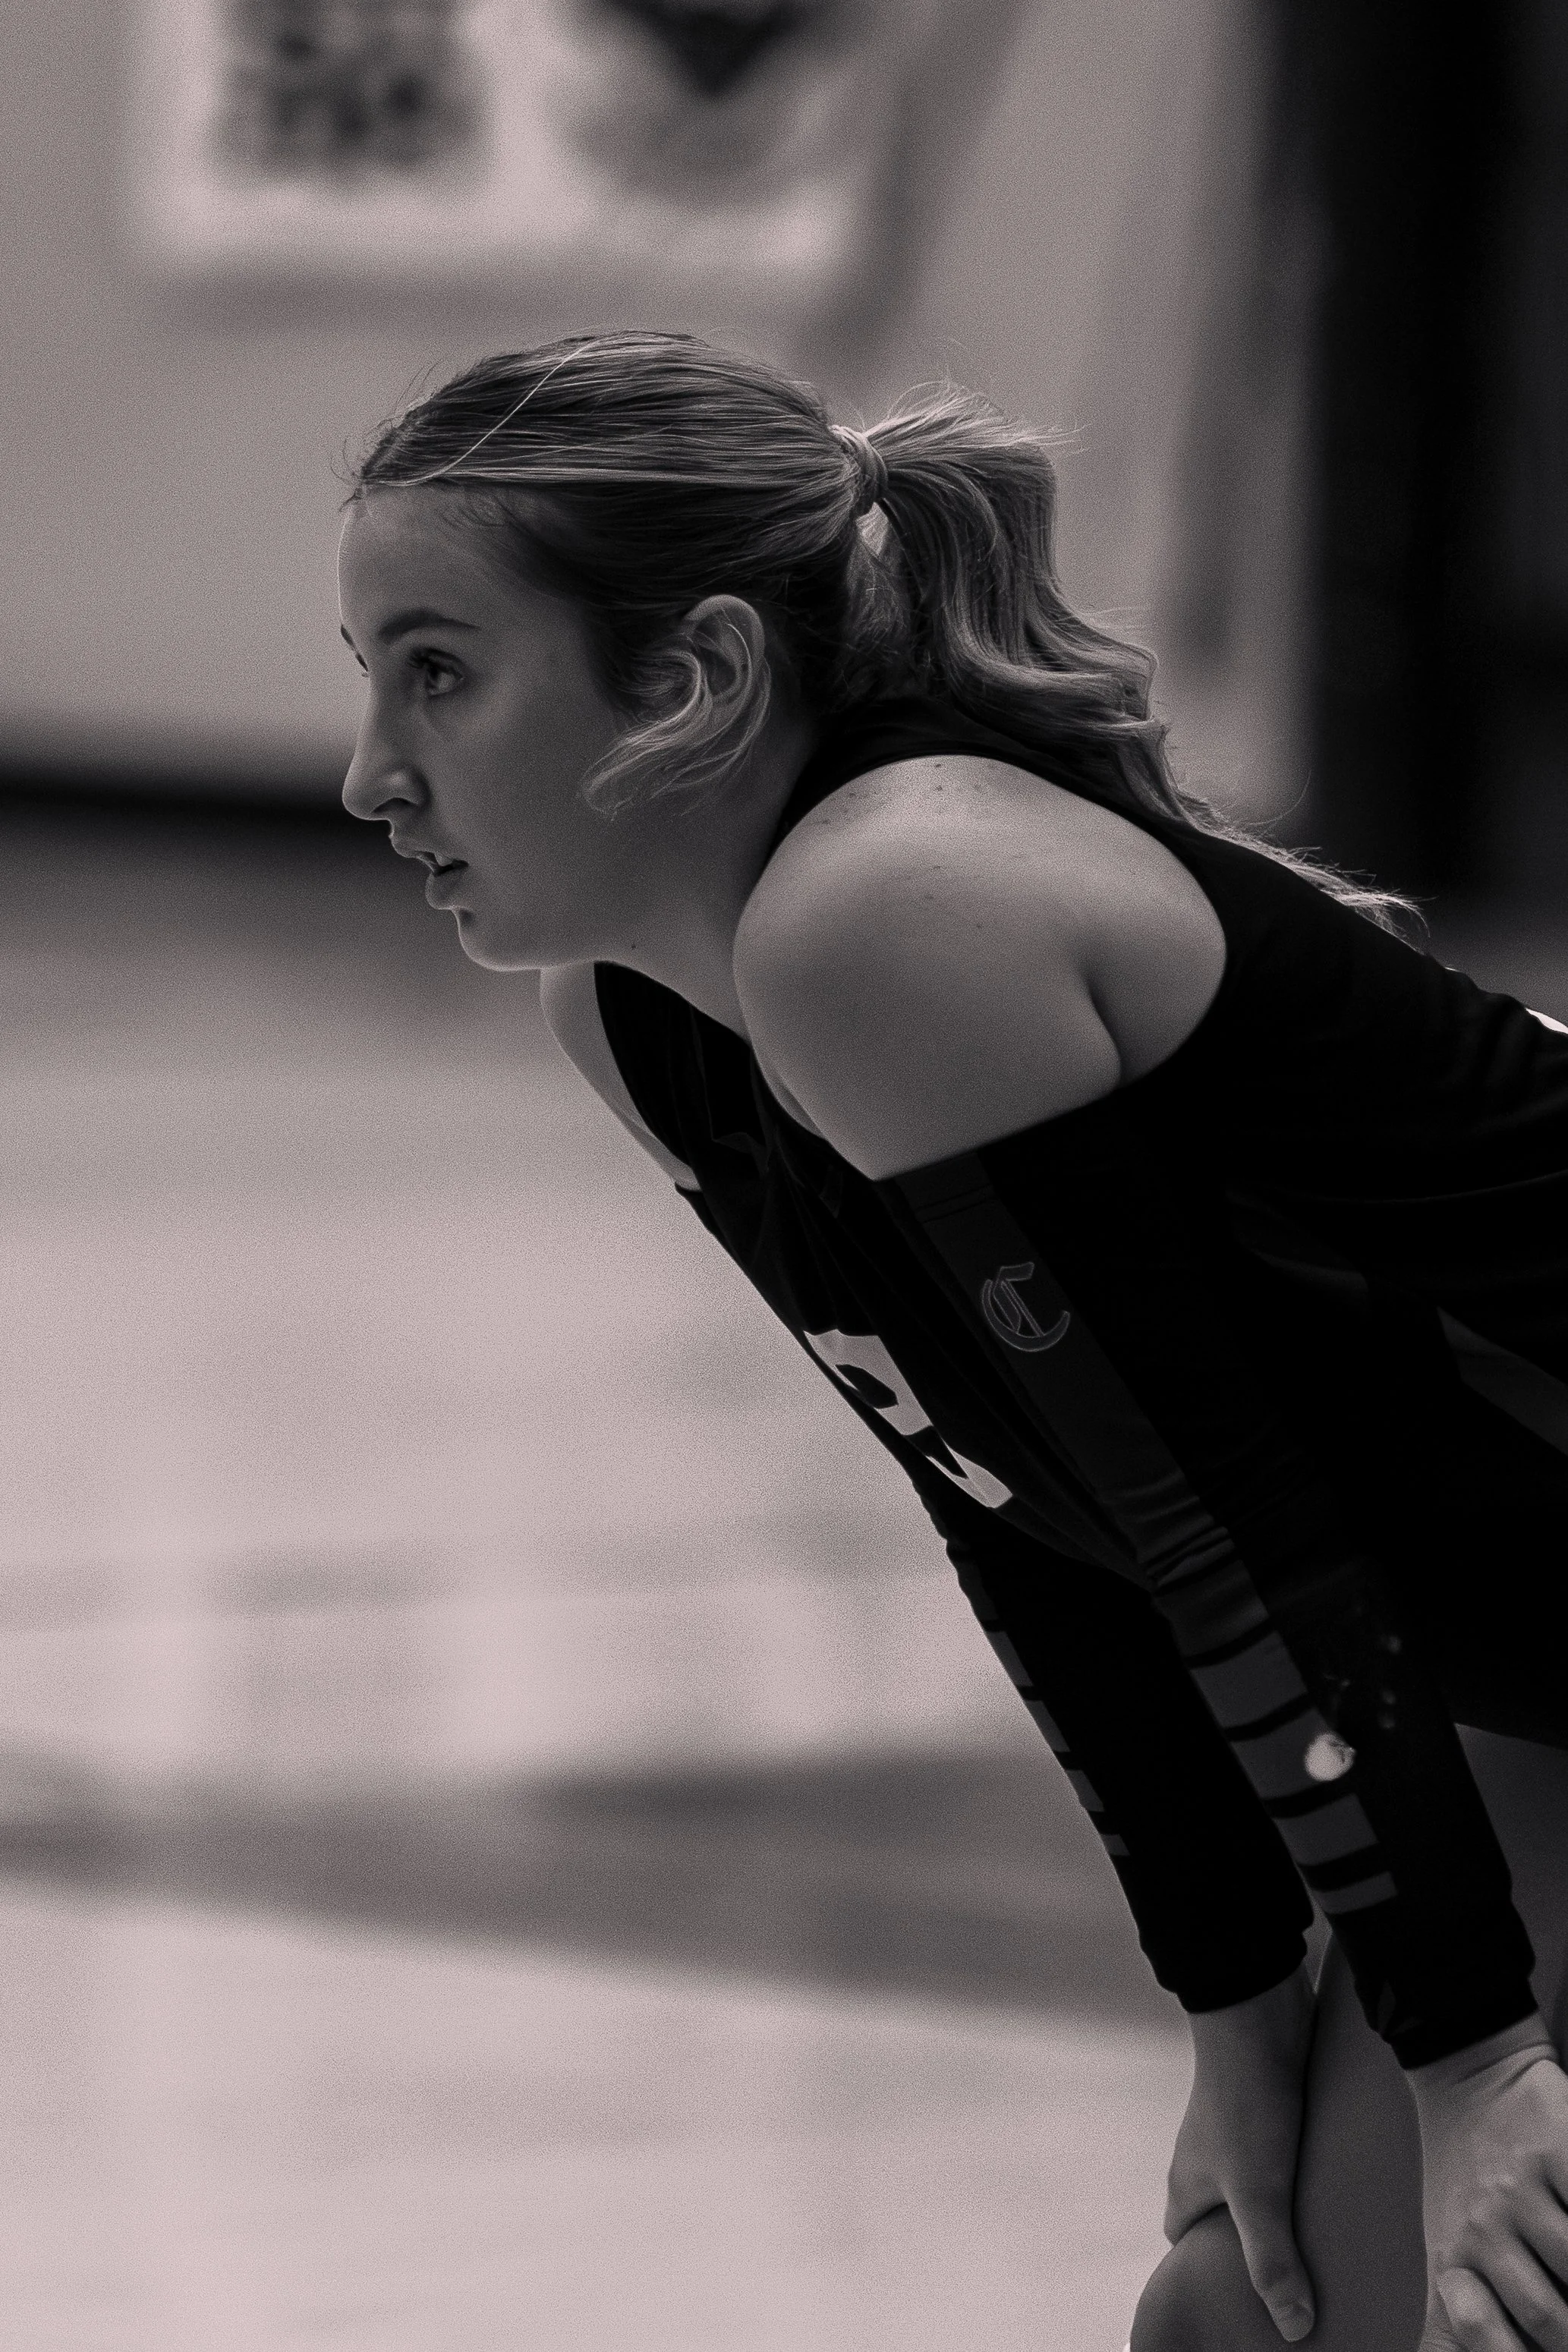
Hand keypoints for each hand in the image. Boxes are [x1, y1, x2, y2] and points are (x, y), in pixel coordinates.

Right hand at [1166, 1962, 1318, 2341]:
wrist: (1259, 2009)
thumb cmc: (1246, 2101)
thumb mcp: (1260, 2193)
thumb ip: (1272, 2260)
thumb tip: (1294, 2329)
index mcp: (1187, 2183)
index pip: (1185, 2242)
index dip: (1205, 2273)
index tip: (1240, 2302)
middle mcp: (1207, 2157)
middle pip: (1225, 2215)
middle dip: (1256, 2246)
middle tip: (1298, 2279)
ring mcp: (1238, 2127)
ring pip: (1259, 2183)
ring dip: (1287, 2207)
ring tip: (1328, 2239)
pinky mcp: (1270, 2103)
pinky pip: (1285, 2153)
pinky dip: (1305, 2172)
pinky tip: (1337, 2185)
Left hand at [1412, 2018, 1567, 2351]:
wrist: (1467, 2072)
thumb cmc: (1464, 2172)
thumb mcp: (1450, 2248)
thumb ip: (1459, 2323)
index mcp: (1458, 2263)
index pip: (1495, 2342)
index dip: (1512, 2347)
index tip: (1546, 2340)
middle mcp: (1484, 2228)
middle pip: (1552, 2321)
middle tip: (1563, 2296)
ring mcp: (1521, 2188)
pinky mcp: (1558, 2148)